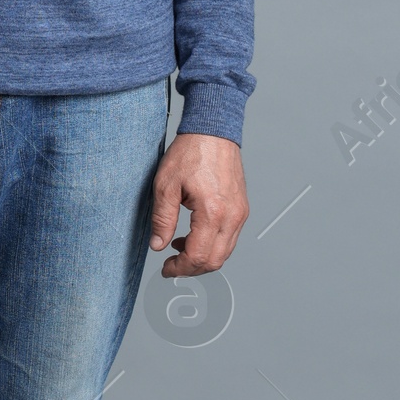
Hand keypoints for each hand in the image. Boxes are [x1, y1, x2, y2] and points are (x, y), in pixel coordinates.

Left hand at [149, 132, 247, 276]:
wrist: (213, 131)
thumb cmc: (191, 152)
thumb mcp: (165, 186)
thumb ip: (162, 220)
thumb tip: (158, 245)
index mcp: (213, 212)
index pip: (198, 257)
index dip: (180, 268)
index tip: (166, 268)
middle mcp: (232, 216)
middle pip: (215, 261)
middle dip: (192, 268)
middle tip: (172, 265)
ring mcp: (240, 213)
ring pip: (225, 252)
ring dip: (202, 258)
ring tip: (179, 248)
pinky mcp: (241, 208)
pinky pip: (230, 238)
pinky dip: (212, 245)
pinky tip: (194, 236)